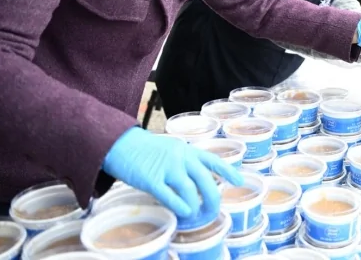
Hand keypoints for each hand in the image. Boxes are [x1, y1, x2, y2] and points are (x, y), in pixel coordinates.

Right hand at [103, 127, 242, 218]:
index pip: (213, 159)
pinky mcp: (151, 179)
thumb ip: (185, 162)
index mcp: (187, 149)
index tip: (239, 181)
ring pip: (189, 190)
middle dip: (213, 199)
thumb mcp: (172, 149)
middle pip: (205, 179)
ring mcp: (166, 168)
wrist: (121, 144)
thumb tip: (198, 185)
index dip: (228, 171)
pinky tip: (184, 213)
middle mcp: (181, 157)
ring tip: (196, 216)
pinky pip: (169, 196)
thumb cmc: (147, 150)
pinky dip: (180, 207)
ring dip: (196, 207)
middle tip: (213, 211)